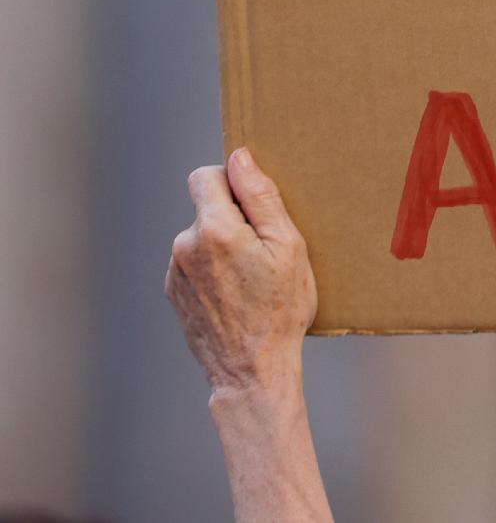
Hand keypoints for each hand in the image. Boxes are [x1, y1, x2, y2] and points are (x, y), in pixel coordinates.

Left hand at [165, 148, 316, 397]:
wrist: (251, 370)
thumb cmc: (280, 309)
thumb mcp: (288, 246)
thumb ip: (261, 197)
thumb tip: (240, 158)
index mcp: (215, 229)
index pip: (206, 176)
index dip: (232, 181)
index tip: (254, 203)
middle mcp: (185, 246)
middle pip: (207, 209)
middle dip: (234, 218)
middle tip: (265, 250)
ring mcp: (175, 271)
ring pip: (202, 237)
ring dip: (224, 245)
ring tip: (253, 278)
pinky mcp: (173, 293)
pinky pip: (194, 263)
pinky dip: (214, 269)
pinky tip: (237, 294)